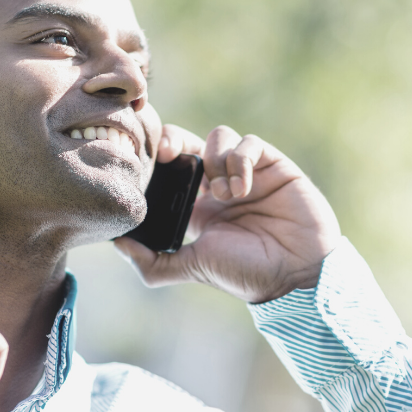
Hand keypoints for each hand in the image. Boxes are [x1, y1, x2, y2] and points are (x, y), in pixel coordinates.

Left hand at [114, 125, 341, 302]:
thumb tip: (117, 243)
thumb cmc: (246, 273)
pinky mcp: (273, 165)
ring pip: (219, 136)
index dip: (157, 160)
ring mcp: (247, 172)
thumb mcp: (193, 267)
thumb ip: (153, 262)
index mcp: (198, 205)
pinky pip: (249, 143)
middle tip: (166, 153)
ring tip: (223, 193)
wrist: (295, 275)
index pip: (171, 168)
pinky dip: (240, 159)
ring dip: (215, 160)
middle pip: (189, 142)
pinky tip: (241, 188)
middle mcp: (220, 184)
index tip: (146, 165)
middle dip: (174, 140)